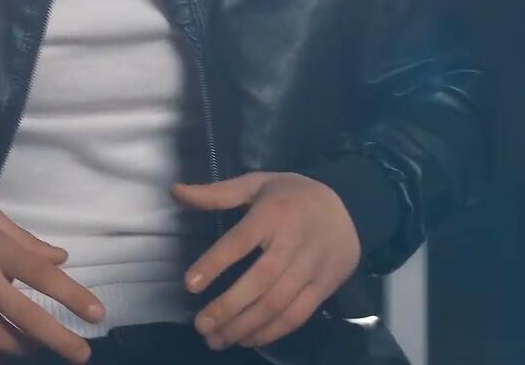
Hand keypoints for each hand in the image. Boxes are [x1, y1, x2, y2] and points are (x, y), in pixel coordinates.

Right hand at [0, 200, 103, 363]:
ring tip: (40, 348)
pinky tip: (4, 354)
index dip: (72, 296)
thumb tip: (62, 259)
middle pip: (26, 317)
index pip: (41, 275)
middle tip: (82, 355)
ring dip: (27, 348)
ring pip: (0, 340)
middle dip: (59, 340)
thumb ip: (26, 241)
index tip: (97, 314)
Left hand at [173, 171, 359, 350]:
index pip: (241, 241)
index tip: (190, 285)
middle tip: (200, 325)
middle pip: (260, 281)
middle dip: (227, 307)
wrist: (348, 206)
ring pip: (277, 304)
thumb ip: (216, 194)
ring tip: (217, 340)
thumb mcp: (256, 184)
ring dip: (244, 326)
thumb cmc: (291, 196)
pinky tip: (247, 339)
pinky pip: (297, 315)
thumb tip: (176, 192)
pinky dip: (271, 332)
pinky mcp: (325, 286)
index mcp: (274, 212)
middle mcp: (295, 241)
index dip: (215, 263)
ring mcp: (313, 267)